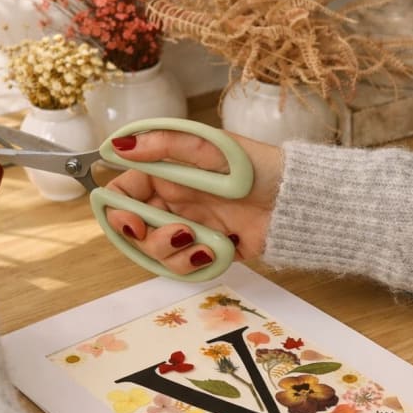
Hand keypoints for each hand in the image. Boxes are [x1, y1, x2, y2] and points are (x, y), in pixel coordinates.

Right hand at [103, 129, 282, 275]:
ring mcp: (190, 228)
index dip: (118, 210)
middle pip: (136, 229)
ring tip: (201, 241)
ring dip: (174, 253)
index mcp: (168, 175)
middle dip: (150, 238)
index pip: (124, 193)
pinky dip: (195, 263)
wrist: (294, 203)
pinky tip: (215, 251)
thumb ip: (166, 145)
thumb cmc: (257, 168)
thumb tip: (119, 146)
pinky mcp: (207, 251)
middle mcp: (174, 203)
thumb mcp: (211, 147)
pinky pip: (184, 267)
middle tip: (180, 234)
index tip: (131, 222)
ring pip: (157, 252)